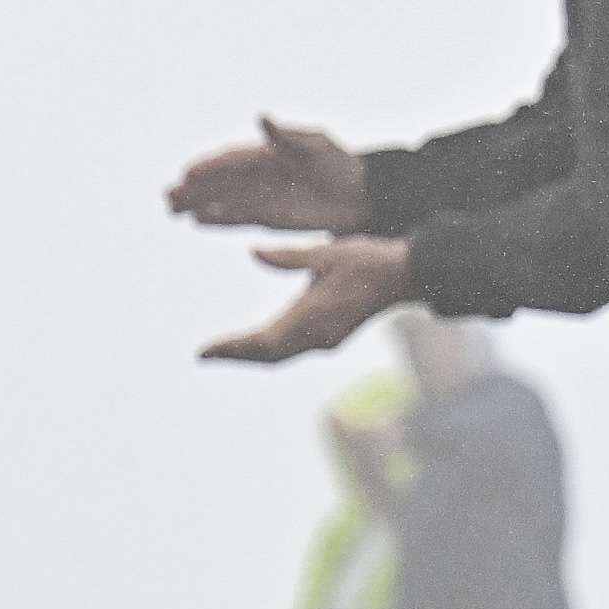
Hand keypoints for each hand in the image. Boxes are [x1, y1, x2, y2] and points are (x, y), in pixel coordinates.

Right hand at [166, 117, 370, 233]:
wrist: (360, 194)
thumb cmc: (340, 163)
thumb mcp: (317, 145)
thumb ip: (287, 134)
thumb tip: (262, 117)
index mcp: (264, 154)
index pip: (229, 160)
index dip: (208, 167)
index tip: (187, 174)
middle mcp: (256, 175)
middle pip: (217, 181)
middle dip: (192, 188)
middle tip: (168, 196)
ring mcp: (259, 197)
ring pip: (220, 200)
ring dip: (197, 203)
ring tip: (172, 210)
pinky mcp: (266, 218)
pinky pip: (235, 218)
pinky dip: (216, 219)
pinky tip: (196, 221)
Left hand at [204, 232, 416, 363]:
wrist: (406, 276)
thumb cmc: (367, 260)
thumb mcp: (325, 252)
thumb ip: (287, 256)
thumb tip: (253, 252)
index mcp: (311, 317)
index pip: (261, 341)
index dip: (230, 348)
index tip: (202, 352)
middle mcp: (316, 336)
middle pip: (267, 356)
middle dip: (235, 356)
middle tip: (203, 355)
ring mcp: (325, 340)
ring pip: (279, 356)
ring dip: (251, 356)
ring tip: (223, 352)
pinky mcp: (332, 337)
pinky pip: (292, 351)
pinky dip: (269, 351)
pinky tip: (258, 344)